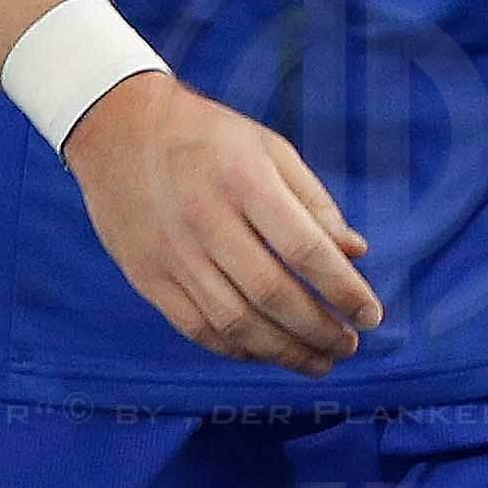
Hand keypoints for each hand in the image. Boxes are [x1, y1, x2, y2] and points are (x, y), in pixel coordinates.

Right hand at [60, 70, 378, 374]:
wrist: (115, 125)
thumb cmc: (203, 134)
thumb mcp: (267, 147)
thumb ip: (313, 201)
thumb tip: (356, 252)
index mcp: (244, 180)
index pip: (306, 252)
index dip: (345, 291)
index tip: (371, 315)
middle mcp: (206, 220)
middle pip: (273, 295)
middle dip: (321, 331)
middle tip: (348, 345)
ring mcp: (172, 252)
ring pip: (236, 322)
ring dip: (285, 351)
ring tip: (318, 361)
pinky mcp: (147, 275)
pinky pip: (198, 328)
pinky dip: (237, 350)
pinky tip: (266, 351)